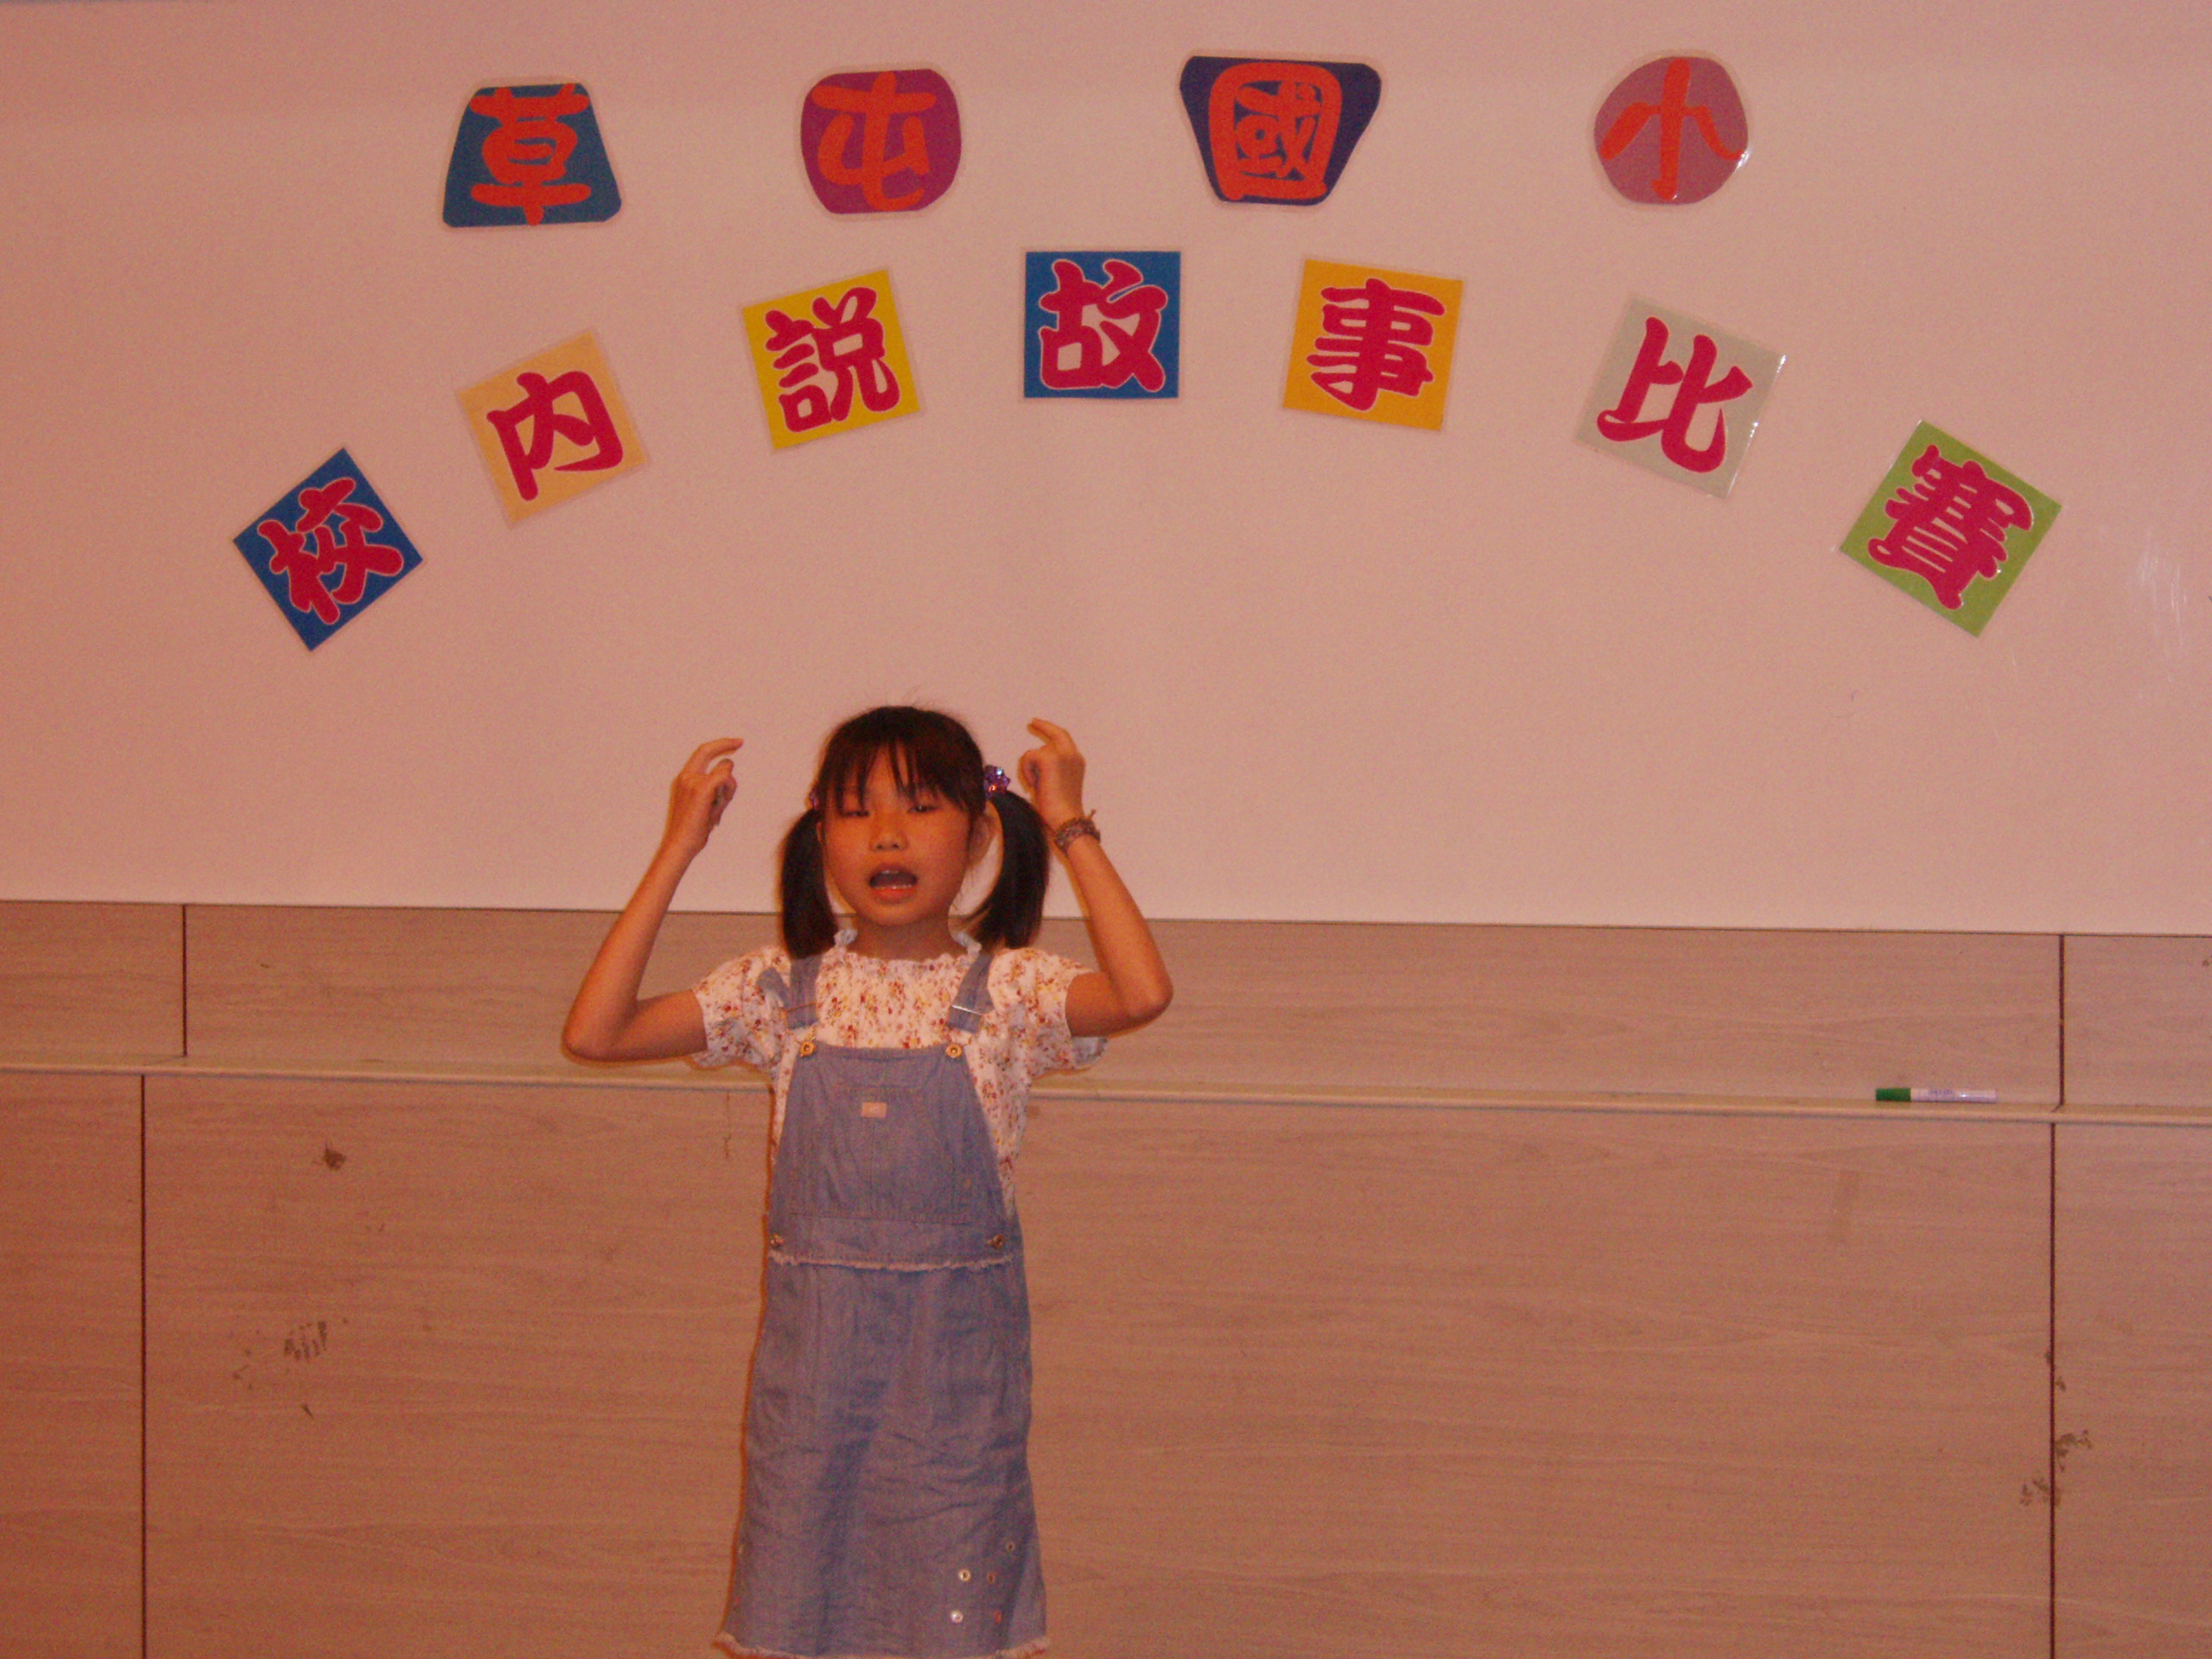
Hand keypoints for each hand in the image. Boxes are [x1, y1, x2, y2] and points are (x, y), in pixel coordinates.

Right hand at [664, 738, 741, 857]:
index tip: (732, 743)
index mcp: (684, 779)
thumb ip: (713, 789)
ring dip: (729, 788)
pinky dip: (728, 792)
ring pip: (724, 770)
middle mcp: (687, 777)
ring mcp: (693, 781)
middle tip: (740, 741)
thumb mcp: (703, 805)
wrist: (681, 844)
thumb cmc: (692, 829)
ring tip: (719, 808)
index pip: (701, 753)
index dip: (717, 745)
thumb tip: (728, 777)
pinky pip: (724, 779)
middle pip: (708, 750)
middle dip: (725, 743)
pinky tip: (719, 808)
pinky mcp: (702, 788)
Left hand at [1018, 718, 1086, 831]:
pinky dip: (1027, 770)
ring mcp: (1063, 755)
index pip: (1064, 739)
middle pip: (1055, 733)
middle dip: (1043, 726)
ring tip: (1037, 786)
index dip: (1052, 730)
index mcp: (1077, 761)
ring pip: (1036, 751)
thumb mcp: (1056, 782)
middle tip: (1031, 722)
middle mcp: (1073, 755)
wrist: (1065, 818)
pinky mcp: (1050, 758)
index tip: (1040, 724)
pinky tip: (1033, 785)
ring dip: (1030, 767)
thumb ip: (1050, 768)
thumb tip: (1035, 757)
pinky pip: (1029, 756)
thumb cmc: (1059, 809)